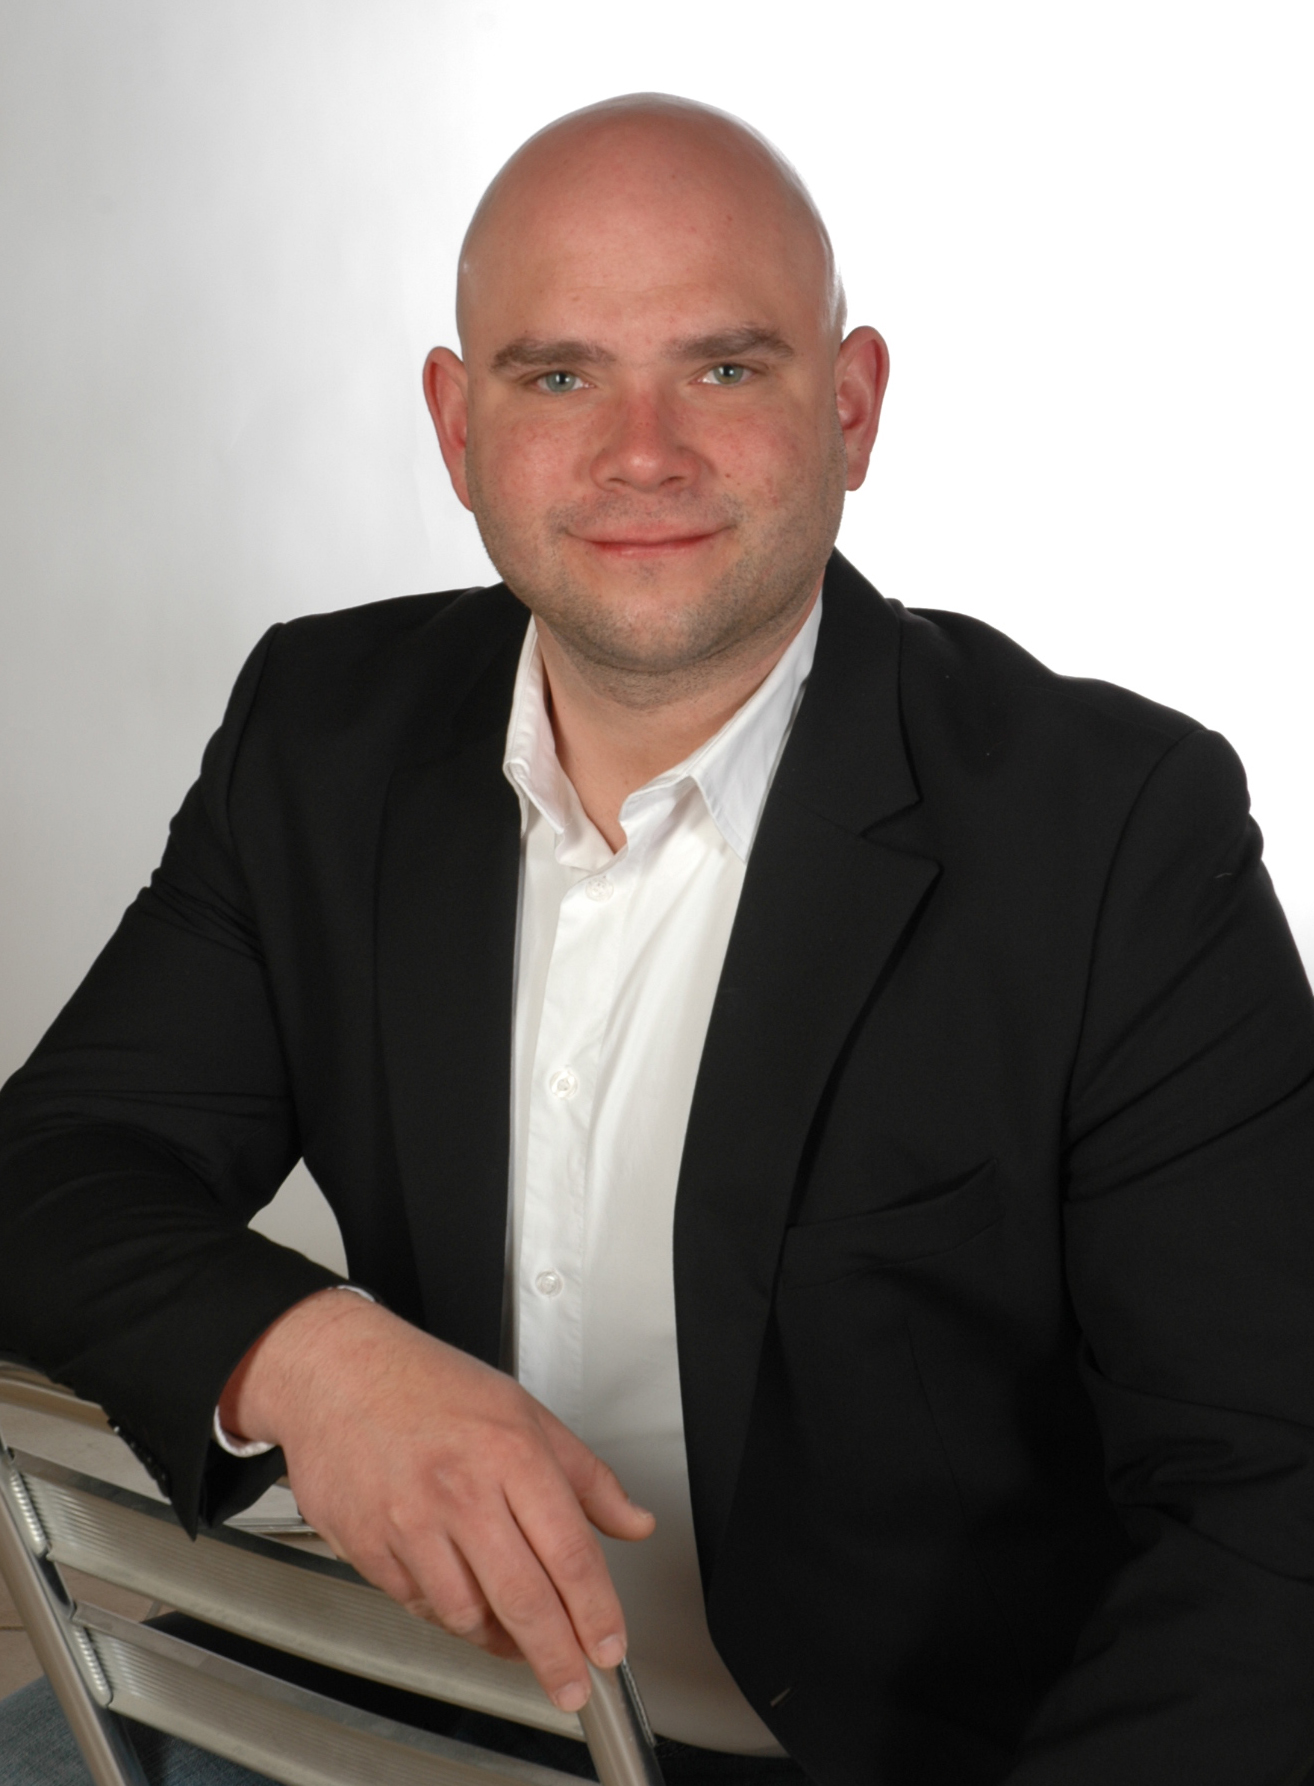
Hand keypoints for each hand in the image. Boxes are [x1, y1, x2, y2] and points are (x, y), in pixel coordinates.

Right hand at [218, 1289, 654, 1710]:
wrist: (338, 1372)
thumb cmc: (431, 1386)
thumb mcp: (525, 1412)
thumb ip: (586, 1476)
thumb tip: (634, 1522)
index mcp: (511, 1451)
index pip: (569, 1551)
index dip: (595, 1611)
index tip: (609, 1648)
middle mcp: (462, 1489)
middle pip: (523, 1597)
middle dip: (555, 1655)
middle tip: (573, 1686)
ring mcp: (410, 1521)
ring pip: (467, 1614)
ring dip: (499, 1640)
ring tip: (520, 1640)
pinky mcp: (368, 1544)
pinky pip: (419, 1605)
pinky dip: (449, 1617)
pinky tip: (466, 1606)